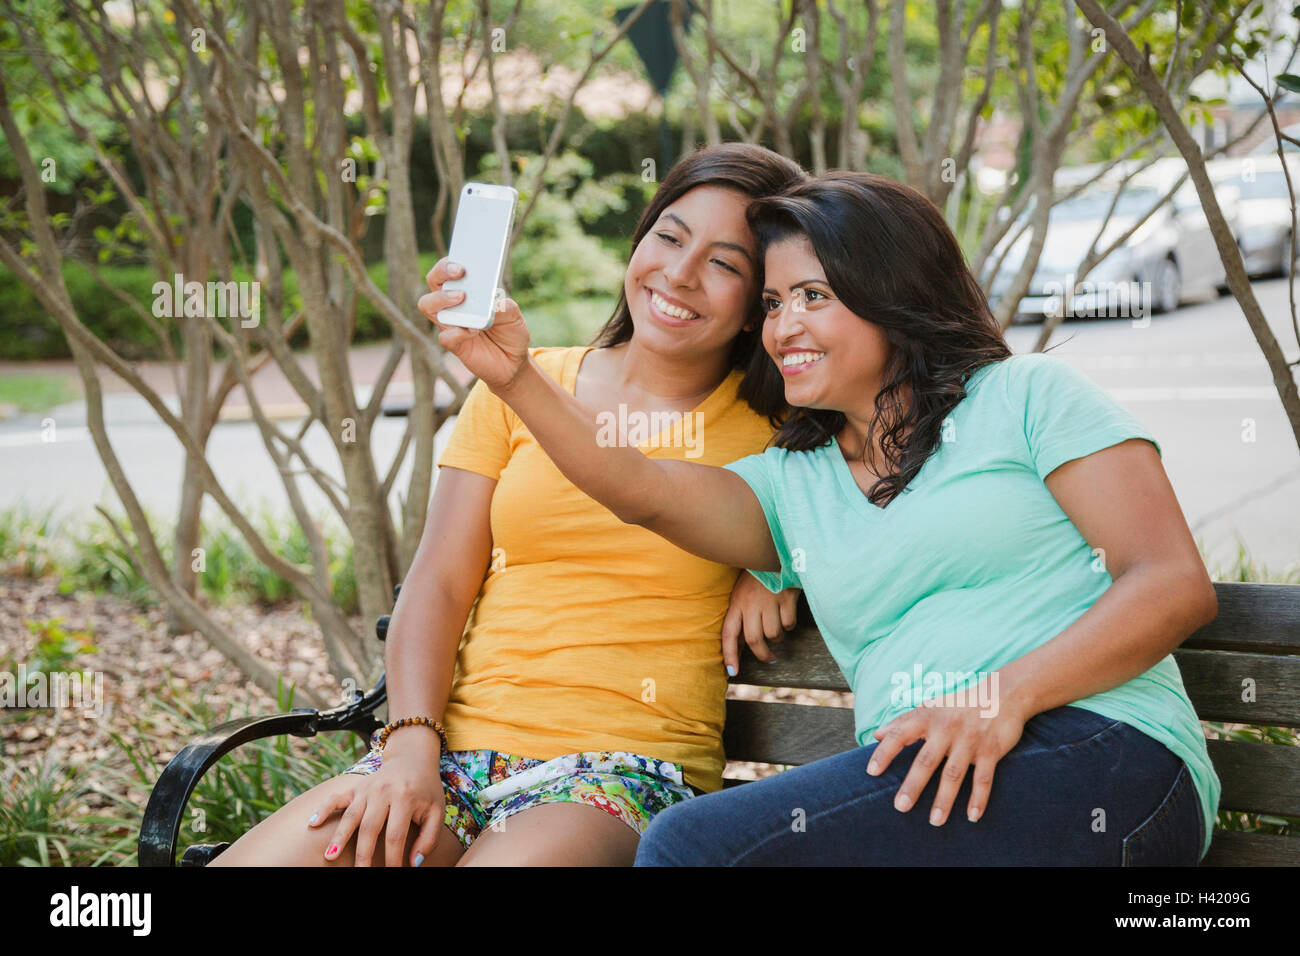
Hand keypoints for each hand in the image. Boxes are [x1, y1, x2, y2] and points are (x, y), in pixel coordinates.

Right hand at [308, 741, 445, 866]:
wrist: (413, 758)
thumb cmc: (426, 789)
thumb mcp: (436, 811)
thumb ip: (428, 838)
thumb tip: (414, 863)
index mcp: (405, 798)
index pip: (395, 835)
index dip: (392, 858)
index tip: (391, 872)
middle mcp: (383, 792)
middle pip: (369, 828)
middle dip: (363, 855)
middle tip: (360, 874)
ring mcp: (367, 788)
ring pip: (350, 816)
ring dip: (339, 838)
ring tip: (330, 857)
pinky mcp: (356, 787)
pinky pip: (336, 798)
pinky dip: (323, 809)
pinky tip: (312, 823)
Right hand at [418, 257, 530, 390]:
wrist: (513, 362)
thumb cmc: (509, 331)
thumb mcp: (513, 313)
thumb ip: (502, 303)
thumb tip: (491, 299)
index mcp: (466, 289)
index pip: (448, 269)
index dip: (449, 261)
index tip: (461, 259)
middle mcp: (453, 303)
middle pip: (433, 281)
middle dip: (441, 272)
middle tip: (460, 272)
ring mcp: (450, 323)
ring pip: (427, 305)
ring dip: (442, 299)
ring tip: (461, 298)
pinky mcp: (453, 344)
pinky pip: (445, 336)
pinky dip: (457, 332)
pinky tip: (473, 331)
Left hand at [721, 572, 798, 669]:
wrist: (773, 553)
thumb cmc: (756, 578)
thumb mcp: (741, 594)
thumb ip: (740, 617)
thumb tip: (739, 646)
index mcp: (737, 603)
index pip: (729, 633)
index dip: (729, 654)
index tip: (732, 671)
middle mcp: (750, 604)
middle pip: (754, 639)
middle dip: (762, 655)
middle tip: (770, 659)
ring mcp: (769, 601)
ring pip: (773, 634)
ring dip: (777, 637)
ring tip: (778, 628)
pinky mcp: (786, 598)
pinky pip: (788, 623)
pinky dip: (789, 625)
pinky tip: (787, 614)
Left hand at [865, 678, 1028, 826]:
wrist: (1003, 694)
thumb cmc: (959, 704)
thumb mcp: (930, 707)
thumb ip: (903, 722)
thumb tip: (876, 735)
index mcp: (928, 717)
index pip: (900, 734)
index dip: (884, 752)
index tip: (871, 772)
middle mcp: (947, 729)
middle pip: (926, 761)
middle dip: (913, 785)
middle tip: (900, 807)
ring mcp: (970, 741)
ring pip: (954, 774)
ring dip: (944, 800)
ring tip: (934, 822)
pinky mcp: (991, 751)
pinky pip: (984, 779)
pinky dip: (978, 799)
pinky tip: (972, 817)